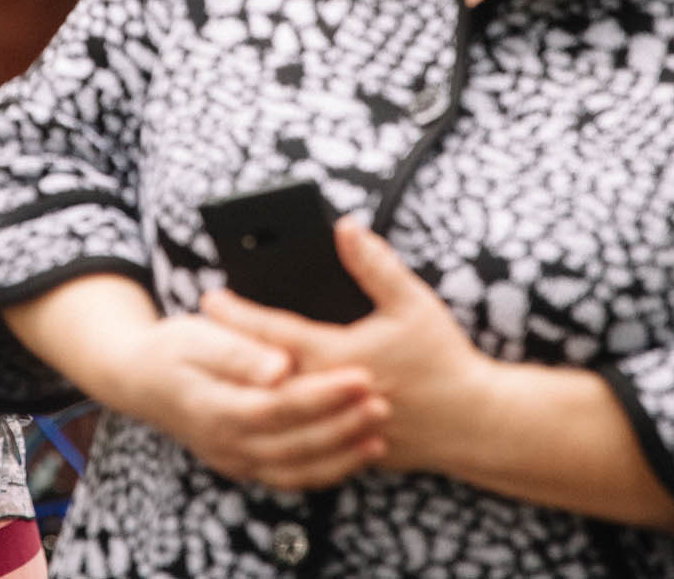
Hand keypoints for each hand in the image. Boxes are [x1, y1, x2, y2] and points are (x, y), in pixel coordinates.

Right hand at [99, 311, 390, 491]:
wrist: (138, 380)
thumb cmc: (171, 348)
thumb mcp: (197, 337)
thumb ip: (239, 352)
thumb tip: (280, 366)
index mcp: (214, 407)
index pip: (277, 406)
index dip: (321, 395)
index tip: (360, 376)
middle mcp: (225, 442)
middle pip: (293, 442)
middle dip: (342, 425)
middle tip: (382, 402)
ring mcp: (234, 459)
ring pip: (296, 468)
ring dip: (341, 454)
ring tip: (380, 432)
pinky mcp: (244, 464)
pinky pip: (290, 476)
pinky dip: (327, 470)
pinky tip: (358, 452)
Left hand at [200, 217, 492, 476]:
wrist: (474, 424)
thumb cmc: (444, 360)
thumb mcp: (412, 302)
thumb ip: (374, 264)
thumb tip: (344, 227)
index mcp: (337, 357)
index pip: (273, 334)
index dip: (238, 315)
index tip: (210, 298)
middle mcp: (326, 394)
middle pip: (262, 372)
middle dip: (230, 350)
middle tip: (199, 334)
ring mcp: (332, 426)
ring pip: (276, 408)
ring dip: (246, 386)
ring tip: (223, 367)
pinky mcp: (344, 447)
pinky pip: (298, 435)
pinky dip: (276, 418)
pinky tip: (262, 406)